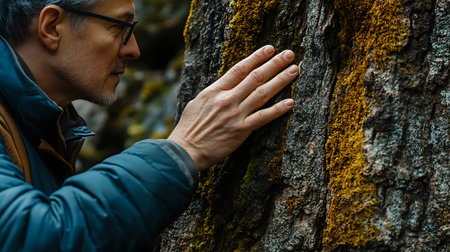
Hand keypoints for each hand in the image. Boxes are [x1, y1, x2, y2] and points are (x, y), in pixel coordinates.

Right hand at [168, 45, 297, 170]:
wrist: (185, 150)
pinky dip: (277, 109)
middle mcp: (227, 99)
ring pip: (262, 93)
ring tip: (294, 70)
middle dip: (274, 64)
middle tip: (289, 54)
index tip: (270, 49)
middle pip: (255, 77)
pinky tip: (290, 102)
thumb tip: (227, 86)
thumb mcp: (198, 103)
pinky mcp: (241, 130)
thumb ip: (215, 93)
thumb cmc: (189, 128)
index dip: (256, 57)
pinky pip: (263, 117)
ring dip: (280, 80)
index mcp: (215, 90)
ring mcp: (235, 114)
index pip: (240, 69)